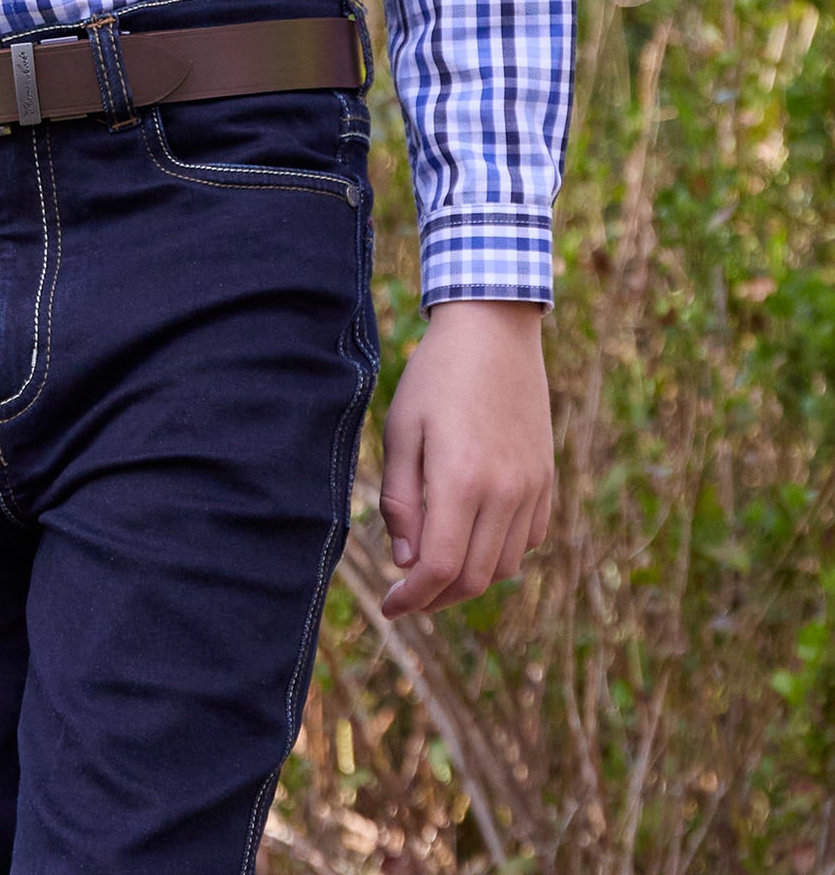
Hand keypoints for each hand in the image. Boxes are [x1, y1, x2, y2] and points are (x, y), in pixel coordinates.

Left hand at [377, 299, 552, 618]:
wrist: (494, 331)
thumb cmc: (436, 376)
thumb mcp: (402, 429)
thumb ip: (401, 500)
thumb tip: (405, 561)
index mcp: (462, 479)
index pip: (441, 568)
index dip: (413, 597)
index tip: (389, 606)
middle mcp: (505, 491)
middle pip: (475, 578)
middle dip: (437, 597)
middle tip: (407, 594)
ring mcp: (532, 487)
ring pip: (505, 566)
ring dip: (470, 579)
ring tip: (436, 565)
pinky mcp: (547, 478)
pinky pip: (529, 540)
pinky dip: (501, 553)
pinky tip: (473, 536)